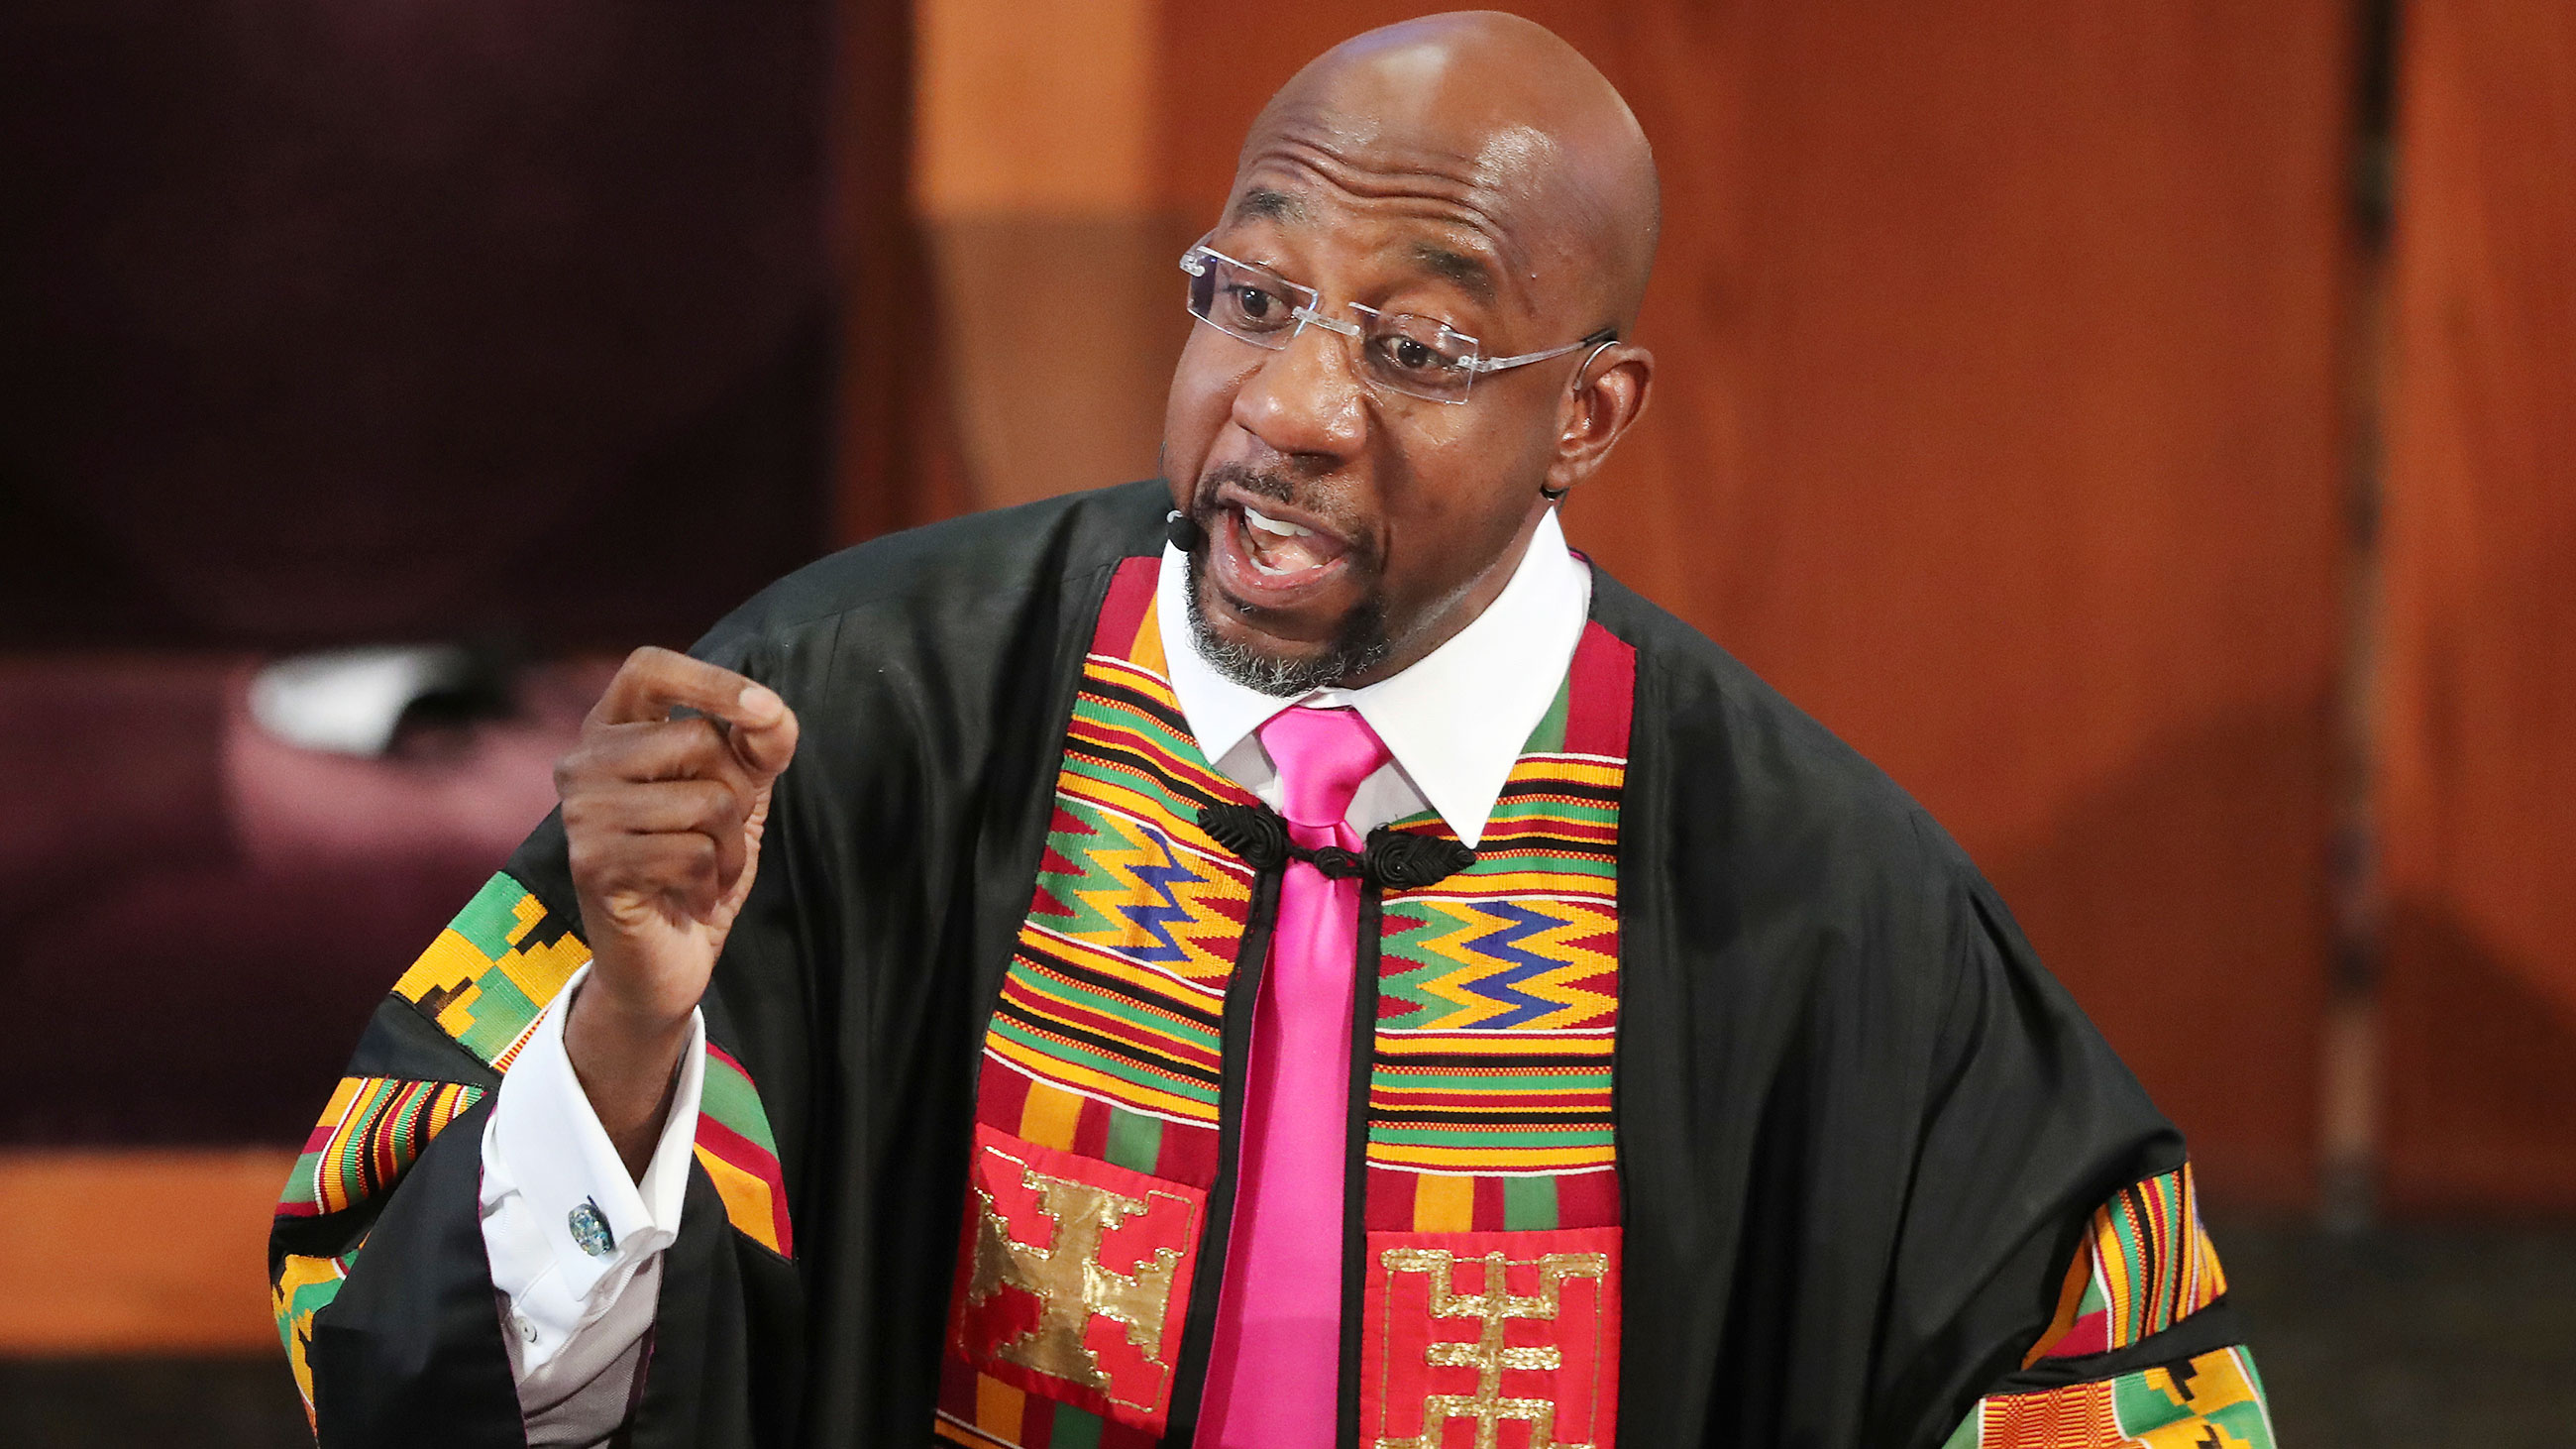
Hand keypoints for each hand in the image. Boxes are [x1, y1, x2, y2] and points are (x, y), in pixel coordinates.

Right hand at [555, 647, 799, 1174]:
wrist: (664, 960)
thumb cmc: (697, 864)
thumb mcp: (739, 794)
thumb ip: (759, 745)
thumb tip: (772, 714)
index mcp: (612, 729)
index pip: (649, 667)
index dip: (711, 679)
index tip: (764, 711)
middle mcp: (582, 760)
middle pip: (697, 739)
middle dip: (737, 792)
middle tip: (717, 834)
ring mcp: (580, 811)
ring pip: (704, 799)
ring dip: (728, 845)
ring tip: (701, 868)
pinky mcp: (592, 863)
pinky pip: (692, 850)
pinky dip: (710, 878)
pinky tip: (684, 895)